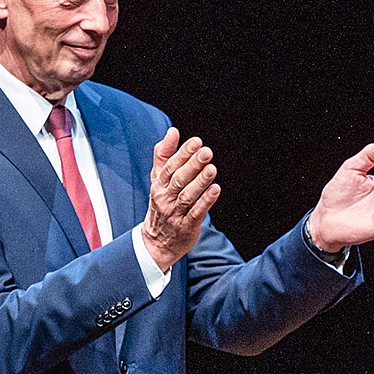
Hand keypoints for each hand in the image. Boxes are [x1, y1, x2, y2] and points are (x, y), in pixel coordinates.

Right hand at [139, 127, 219, 271]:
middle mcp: (166, 198)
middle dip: (193, 165)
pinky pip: (196, 213)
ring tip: (212, 169)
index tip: (196, 142)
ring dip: (200, 182)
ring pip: (187, 196)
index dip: (183, 153)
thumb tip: (173, 131)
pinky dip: (206, 201)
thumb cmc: (161, 204)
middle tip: (207, 151)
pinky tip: (216, 190)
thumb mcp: (158, 179)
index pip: (170, 166)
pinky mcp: (187, 226)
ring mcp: (176, 213)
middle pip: (179, 179)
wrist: (157, 242)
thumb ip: (163, 154)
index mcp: (159, 185)